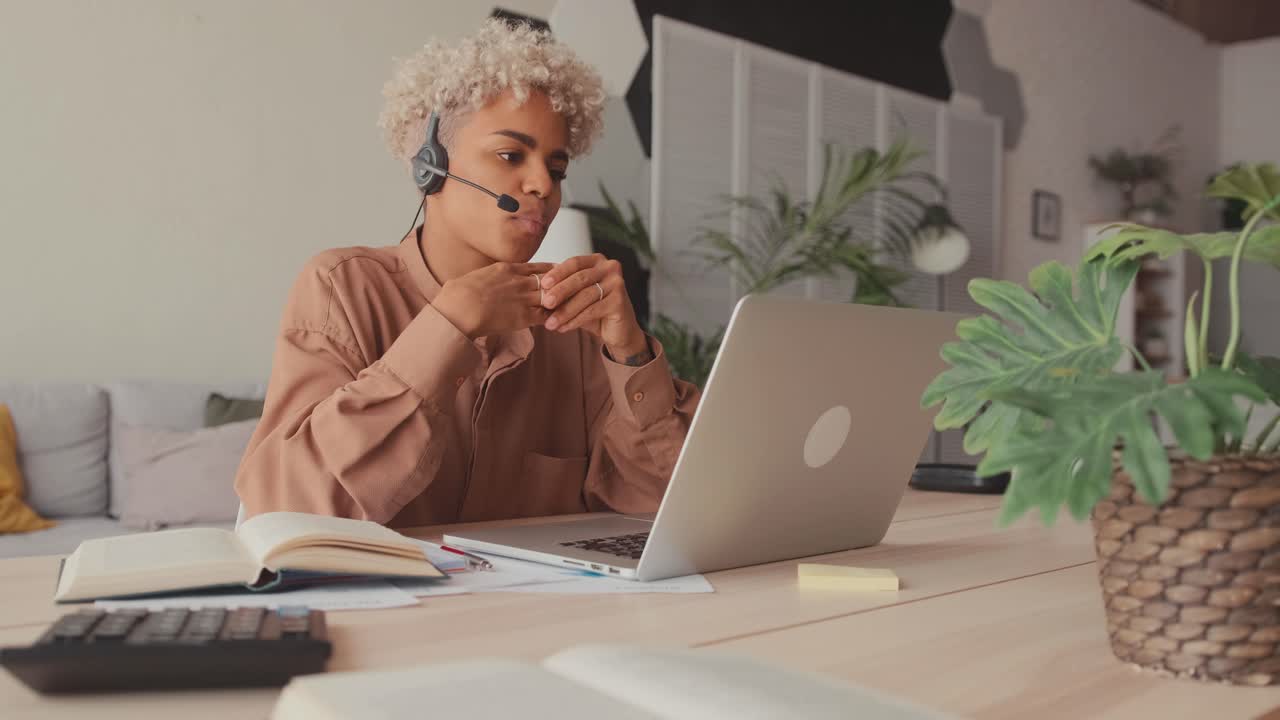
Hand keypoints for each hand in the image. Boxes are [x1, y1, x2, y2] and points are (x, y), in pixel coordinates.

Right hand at [433, 262, 555, 338]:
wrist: (460, 307)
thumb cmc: (459, 293)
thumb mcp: (476, 275)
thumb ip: (487, 275)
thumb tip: (481, 278)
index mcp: (508, 269)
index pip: (537, 268)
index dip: (549, 272)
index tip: (557, 274)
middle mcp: (520, 281)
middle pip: (550, 280)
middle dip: (560, 285)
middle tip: (569, 289)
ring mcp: (524, 298)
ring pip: (551, 296)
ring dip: (559, 301)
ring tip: (567, 305)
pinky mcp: (524, 316)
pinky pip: (546, 315)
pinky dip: (553, 317)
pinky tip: (557, 320)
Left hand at [539, 254, 650, 362]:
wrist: (618, 330)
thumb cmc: (594, 309)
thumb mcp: (576, 296)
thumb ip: (562, 289)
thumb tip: (537, 289)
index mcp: (597, 260)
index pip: (574, 263)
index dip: (557, 273)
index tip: (542, 284)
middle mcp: (610, 267)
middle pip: (580, 278)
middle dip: (560, 292)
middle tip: (545, 303)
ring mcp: (617, 283)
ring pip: (585, 296)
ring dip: (565, 311)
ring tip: (551, 323)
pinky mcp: (620, 301)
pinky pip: (592, 310)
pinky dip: (575, 320)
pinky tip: (563, 328)